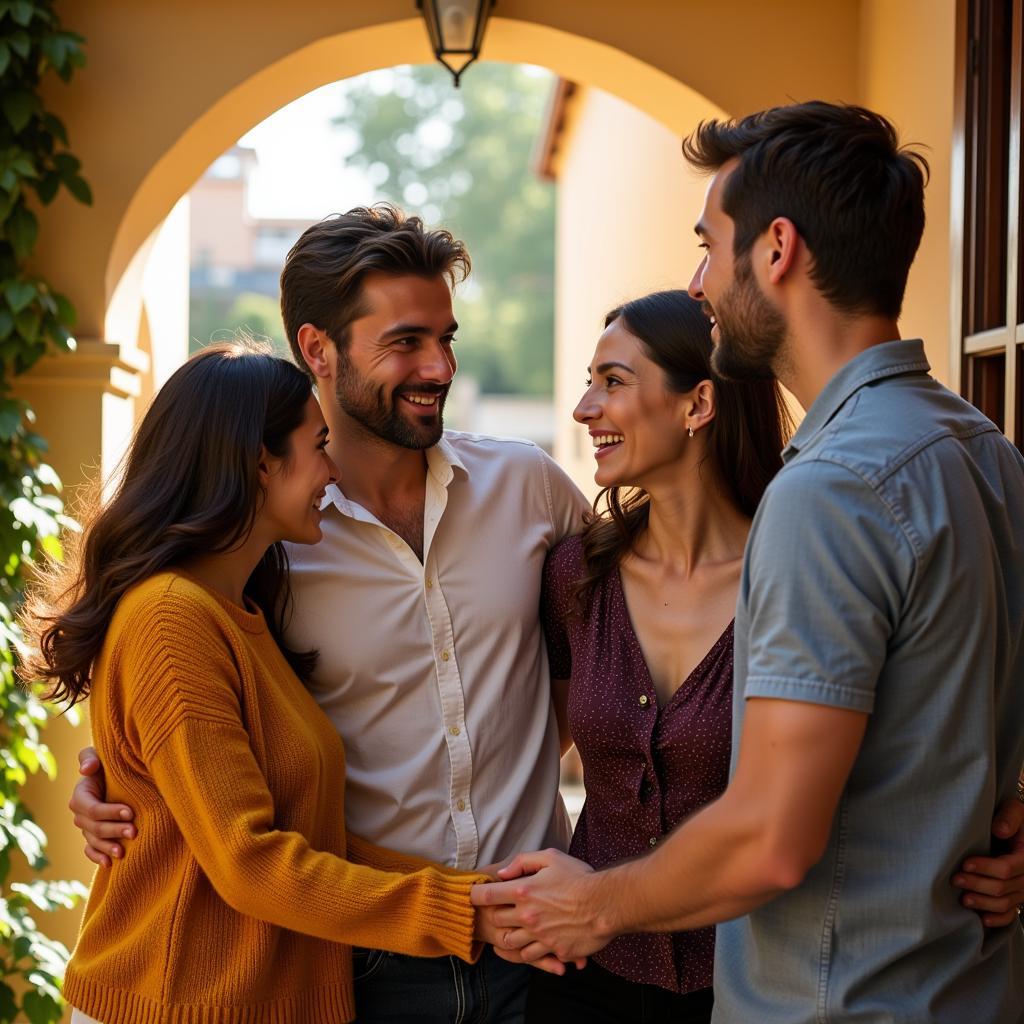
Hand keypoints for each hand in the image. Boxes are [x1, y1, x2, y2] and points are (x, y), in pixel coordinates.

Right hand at [71, 746, 135, 866]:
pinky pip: (90, 850)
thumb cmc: (109, 762)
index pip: (93, 809)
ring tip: (123, 852)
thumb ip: (89, 757)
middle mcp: (80, 814)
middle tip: (134, 832)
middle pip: (95, 827)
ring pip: (94, 841)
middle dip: (114, 830)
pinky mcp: (93, 836)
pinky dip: (97, 857)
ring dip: (108, 847)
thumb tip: (86, 769)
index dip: (110, 812)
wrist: (117, 774)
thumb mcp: (98, 754)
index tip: (130, 812)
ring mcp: (86, 827)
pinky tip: (109, 863)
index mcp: (80, 796)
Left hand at [470, 848, 606, 963]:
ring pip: (510, 943)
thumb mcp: (551, 857)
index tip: (475, 894)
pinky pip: (532, 957)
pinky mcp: (553, 951)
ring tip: (517, 928)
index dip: (475, 894)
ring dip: (510, 935)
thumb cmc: (579, 877)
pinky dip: (529, 951)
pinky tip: (535, 943)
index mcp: (523, 891)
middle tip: (502, 909)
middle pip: (496, 921)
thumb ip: (523, 861)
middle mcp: (527, 916)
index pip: (486, 896)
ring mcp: (539, 937)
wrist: (606, 904)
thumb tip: (502, 873)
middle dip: (495, 915)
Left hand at [953, 796, 1023, 926]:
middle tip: (955, 880)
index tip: (965, 864)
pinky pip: (1011, 915)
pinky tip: (982, 919)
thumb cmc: (1012, 818)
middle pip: (1002, 888)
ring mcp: (1023, 891)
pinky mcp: (1017, 898)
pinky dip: (998, 920)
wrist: (1018, 831)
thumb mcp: (1015, 809)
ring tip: (963, 899)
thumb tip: (999, 830)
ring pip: (1004, 903)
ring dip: (983, 903)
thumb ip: (1009, 817)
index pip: (1006, 869)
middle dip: (978, 885)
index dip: (985, 868)